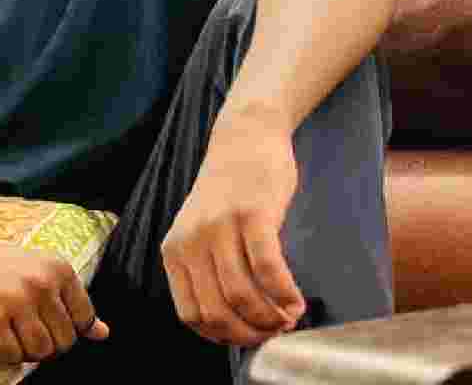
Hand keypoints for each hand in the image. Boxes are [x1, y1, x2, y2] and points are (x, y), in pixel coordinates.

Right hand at [0, 233, 108, 365]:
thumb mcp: (39, 272)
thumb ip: (71, 302)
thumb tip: (104, 333)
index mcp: (57, 267)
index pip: (83, 320)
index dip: (66, 328)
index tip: (46, 319)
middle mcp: (40, 282)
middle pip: (64, 342)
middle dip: (47, 343)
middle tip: (25, 327)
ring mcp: (14, 300)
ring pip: (41, 353)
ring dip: (26, 351)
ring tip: (12, 330)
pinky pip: (12, 357)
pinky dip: (5, 353)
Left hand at [161, 109, 306, 346]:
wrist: (245, 135)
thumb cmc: (230, 191)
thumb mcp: (201, 231)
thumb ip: (208, 269)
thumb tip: (235, 325)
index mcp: (174, 248)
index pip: (191, 315)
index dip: (223, 336)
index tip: (248, 336)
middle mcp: (191, 239)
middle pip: (217, 312)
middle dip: (251, 334)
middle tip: (275, 331)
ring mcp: (220, 225)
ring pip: (241, 296)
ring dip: (271, 319)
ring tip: (289, 316)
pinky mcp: (252, 213)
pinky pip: (268, 269)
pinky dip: (285, 294)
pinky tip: (296, 300)